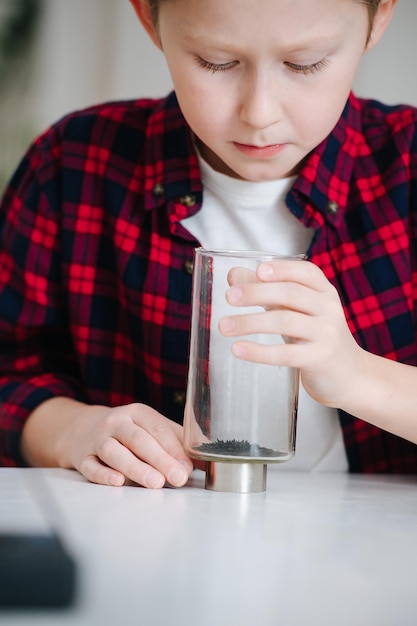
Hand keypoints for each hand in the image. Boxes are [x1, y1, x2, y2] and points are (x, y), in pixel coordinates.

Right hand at [57, 401, 194, 487]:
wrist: (84, 428)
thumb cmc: (129, 432)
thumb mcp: (152, 427)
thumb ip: (178, 441)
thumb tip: (207, 460)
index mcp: (139, 413)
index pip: (158, 429)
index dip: (174, 449)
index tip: (187, 468)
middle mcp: (117, 423)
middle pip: (138, 440)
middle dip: (160, 459)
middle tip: (178, 478)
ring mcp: (98, 439)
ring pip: (114, 452)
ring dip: (136, 468)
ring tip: (155, 482)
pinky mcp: (83, 457)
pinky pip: (91, 466)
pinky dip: (103, 475)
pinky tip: (118, 482)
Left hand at [218, 259, 364, 408]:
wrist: (349, 375)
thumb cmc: (315, 336)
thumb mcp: (296, 310)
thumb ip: (267, 291)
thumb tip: (234, 275)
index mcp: (324, 292)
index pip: (306, 273)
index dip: (282, 269)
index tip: (258, 270)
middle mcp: (328, 309)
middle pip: (291, 294)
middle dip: (257, 292)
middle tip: (229, 296)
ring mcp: (326, 335)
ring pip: (285, 321)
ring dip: (251, 322)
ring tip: (224, 326)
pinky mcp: (318, 360)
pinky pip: (285, 354)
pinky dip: (259, 352)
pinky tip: (238, 349)